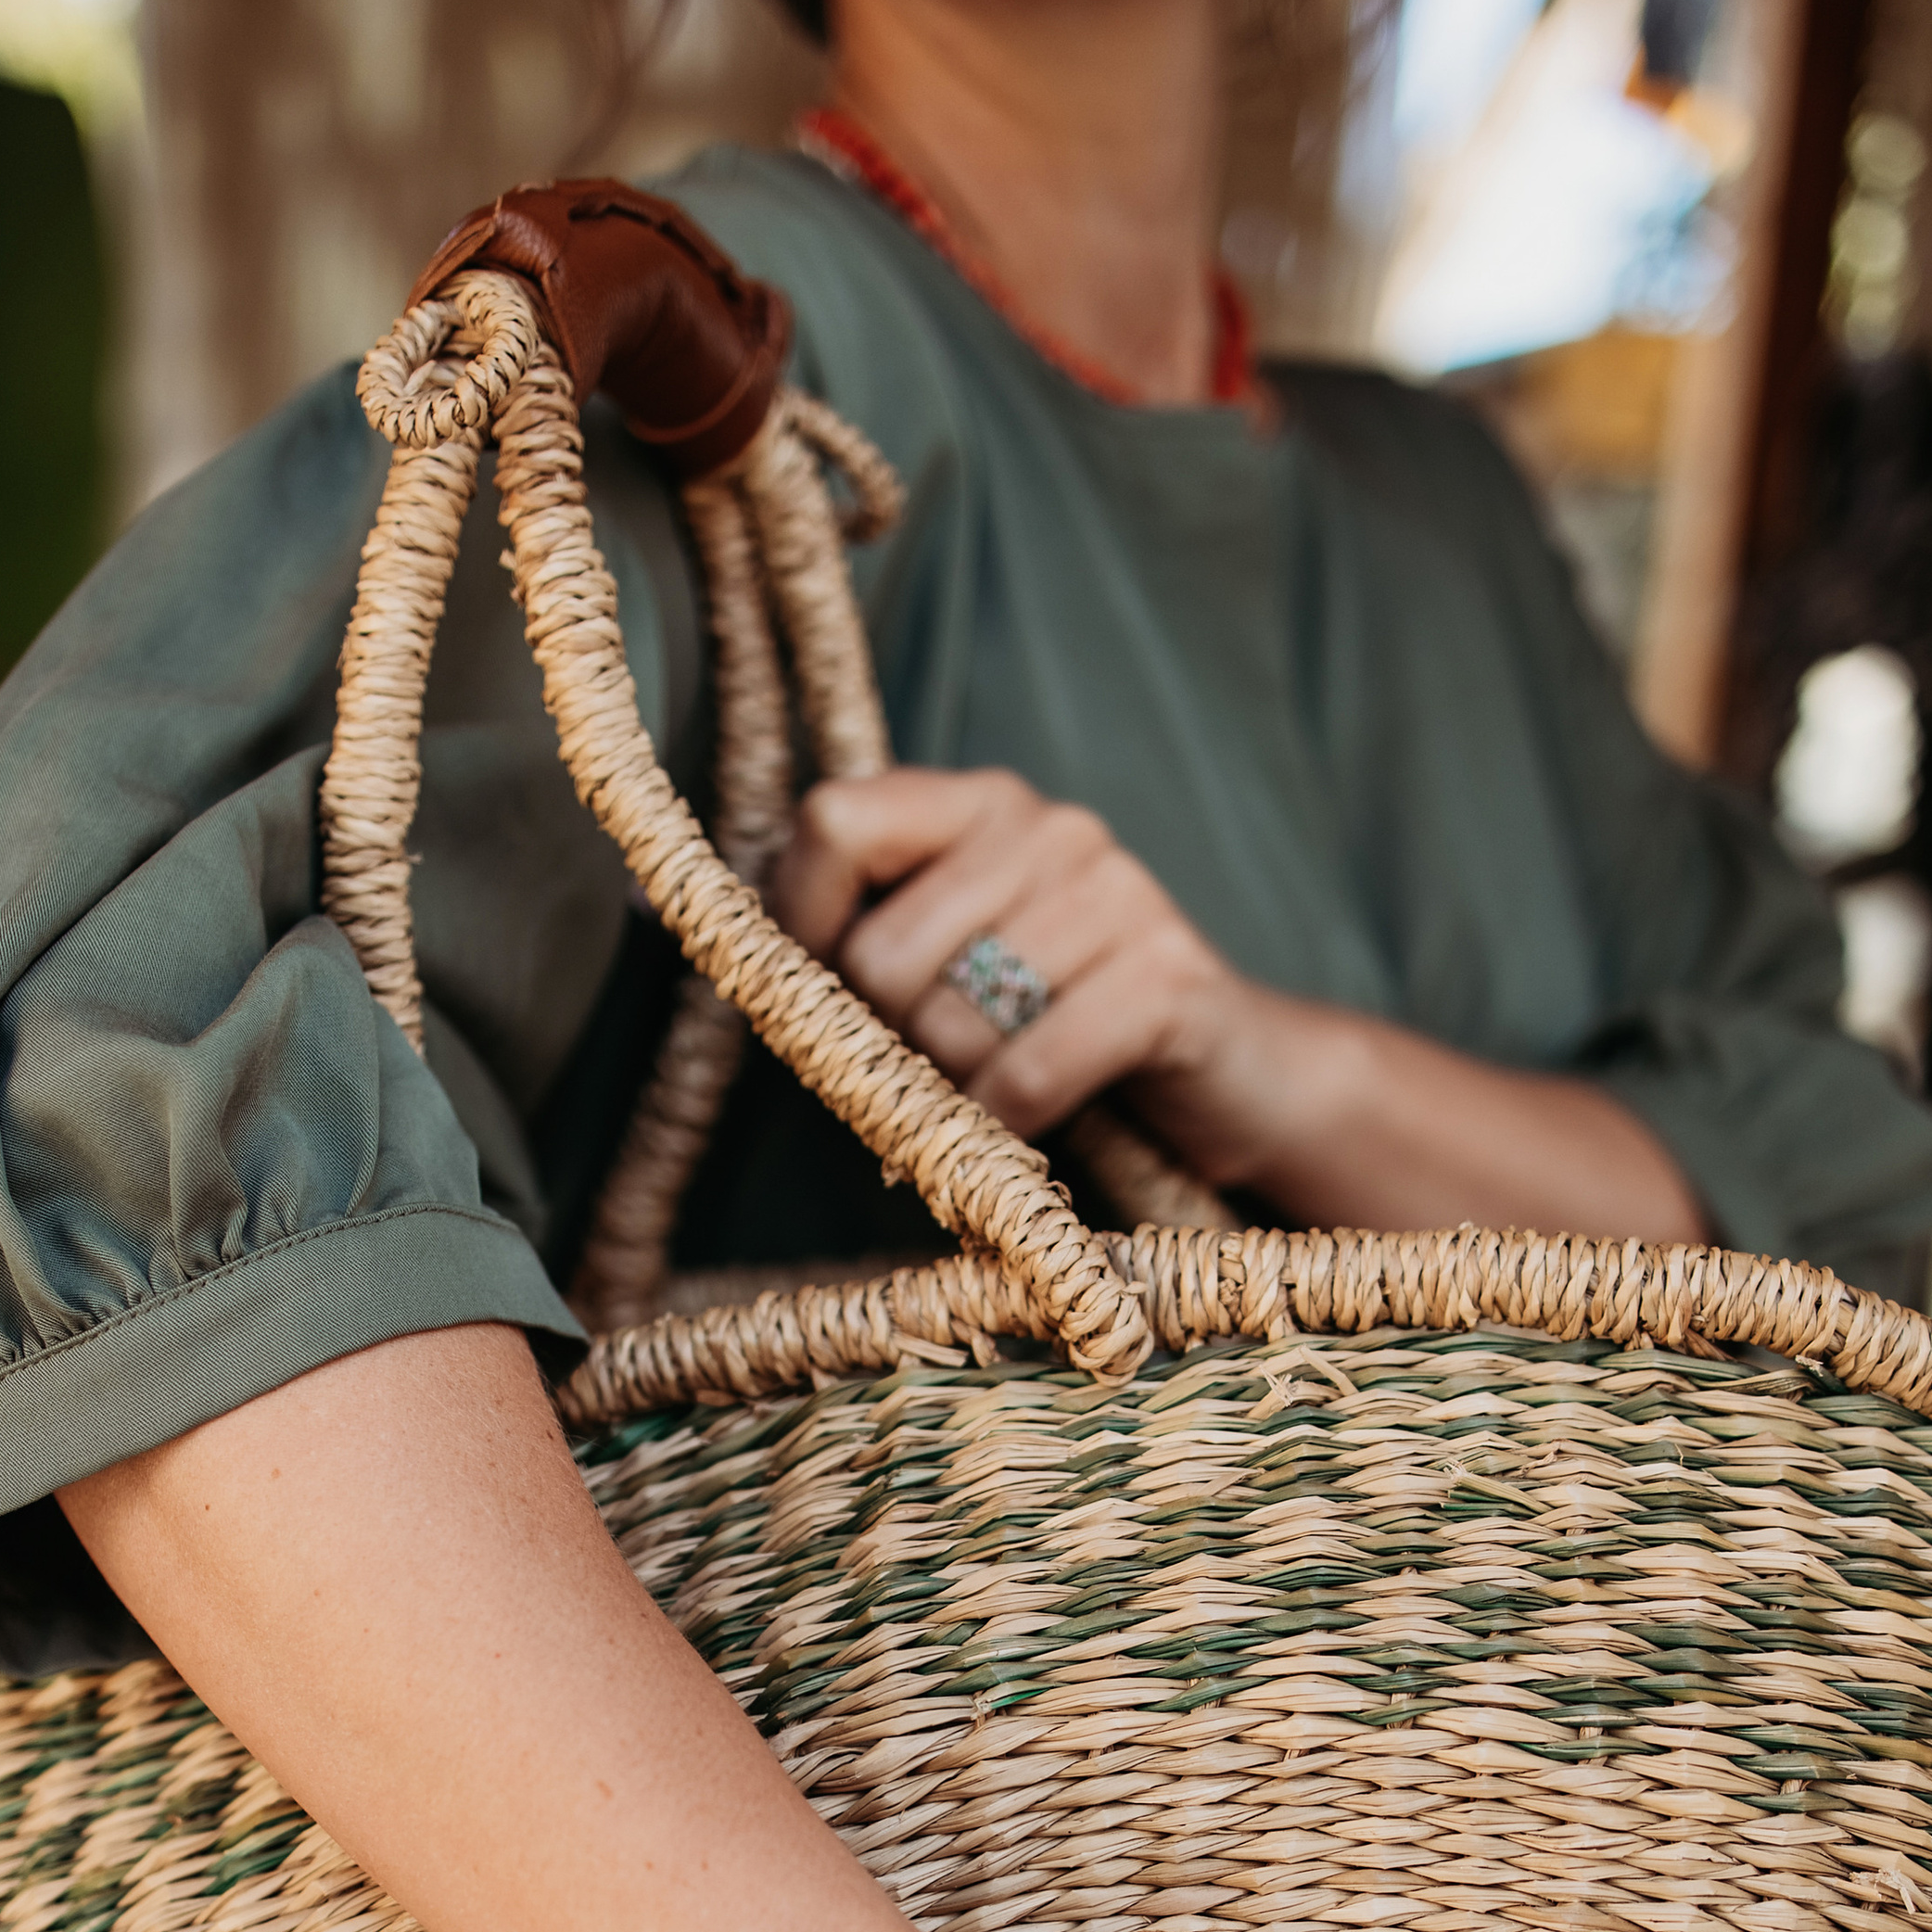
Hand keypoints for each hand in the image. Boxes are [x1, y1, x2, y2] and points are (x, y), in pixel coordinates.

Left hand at [774, 762, 1276, 1189]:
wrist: (1239, 1082)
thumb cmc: (1060, 1033)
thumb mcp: (950, 969)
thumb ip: (848, 938)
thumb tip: (691, 929)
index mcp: (981, 803)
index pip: (833, 822)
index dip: (801, 925)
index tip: (826, 994)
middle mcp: (1050, 827)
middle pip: (880, 955)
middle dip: (893, 1043)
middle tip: (947, 1067)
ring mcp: (1117, 893)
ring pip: (948, 1028)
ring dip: (958, 1095)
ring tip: (1004, 1090)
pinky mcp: (1165, 981)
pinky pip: (1022, 1078)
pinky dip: (1009, 1129)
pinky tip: (1034, 1125)